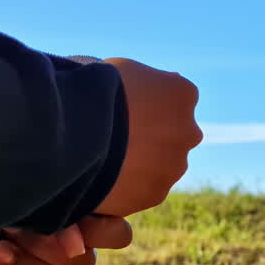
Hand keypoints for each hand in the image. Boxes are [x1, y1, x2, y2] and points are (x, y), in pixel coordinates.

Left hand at [0, 215, 132, 264]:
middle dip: (47, 249)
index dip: (100, 233)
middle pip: (86, 264)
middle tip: (14, 230)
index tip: (71, 222)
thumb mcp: (16, 191)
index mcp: (72, 214)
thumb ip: (54, 210)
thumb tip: (75, 245)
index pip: (116, 234)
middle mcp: (64, 246)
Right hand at [94, 58, 202, 216]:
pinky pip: (144, 190)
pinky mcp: (156, 194)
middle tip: (117, 138)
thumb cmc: (94, 90)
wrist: (75, 131)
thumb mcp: (123, 69)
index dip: (147, 104)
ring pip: (162, 165)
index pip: (174, 99)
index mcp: (183, 94)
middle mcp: (189, 132)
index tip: (125, 108)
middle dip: (152, 137)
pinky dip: (129, 187)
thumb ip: (148, 81)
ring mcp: (174, 166)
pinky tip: (105, 180)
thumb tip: (162, 84)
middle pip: (174, 135)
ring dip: (142, 164)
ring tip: (106, 160)